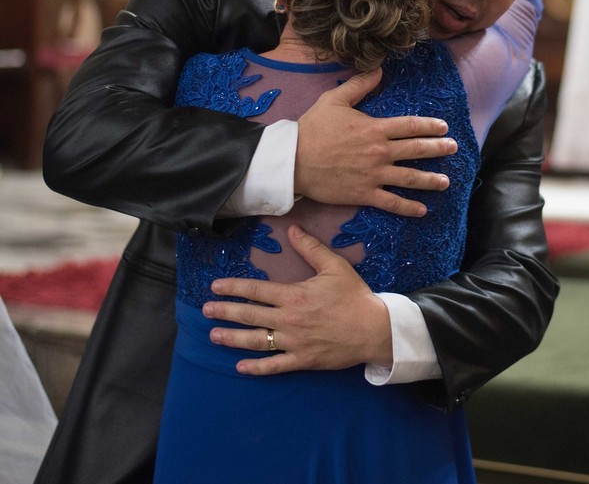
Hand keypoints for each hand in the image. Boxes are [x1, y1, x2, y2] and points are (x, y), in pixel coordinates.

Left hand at [205, 226, 392, 374]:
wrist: (374, 329)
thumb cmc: (354, 296)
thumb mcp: (335, 266)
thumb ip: (311, 248)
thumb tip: (292, 229)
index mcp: (294, 296)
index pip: (256, 290)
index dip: (233, 288)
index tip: (215, 287)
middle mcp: (288, 319)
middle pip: (249, 315)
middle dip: (225, 312)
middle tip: (205, 311)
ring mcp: (293, 342)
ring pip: (255, 341)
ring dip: (232, 338)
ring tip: (214, 336)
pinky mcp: (302, 360)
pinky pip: (274, 365)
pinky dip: (256, 368)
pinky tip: (240, 367)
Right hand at [294, 68, 456, 215]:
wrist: (291, 161)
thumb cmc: (311, 129)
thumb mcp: (334, 100)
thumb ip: (359, 85)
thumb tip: (378, 69)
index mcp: (375, 129)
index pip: (410, 126)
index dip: (430, 126)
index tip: (443, 127)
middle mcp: (379, 152)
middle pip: (416, 150)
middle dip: (438, 149)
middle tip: (453, 149)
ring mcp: (373, 175)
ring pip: (409, 178)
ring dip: (430, 180)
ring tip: (446, 182)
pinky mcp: (364, 194)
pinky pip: (391, 202)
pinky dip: (408, 207)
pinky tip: (422, 210)